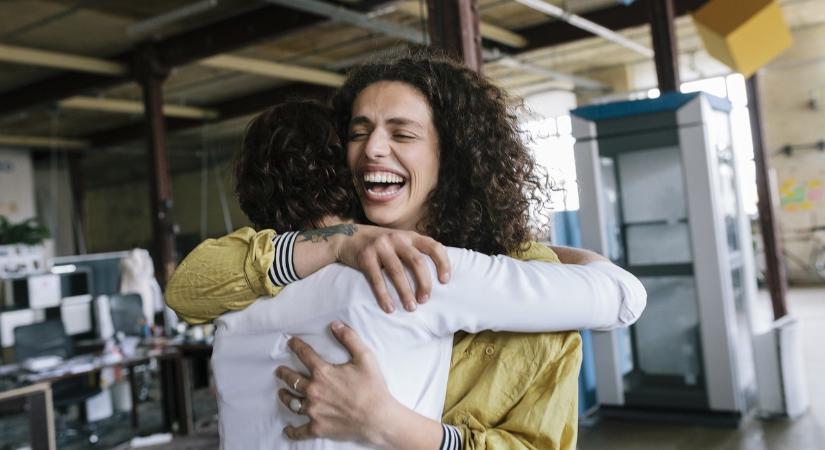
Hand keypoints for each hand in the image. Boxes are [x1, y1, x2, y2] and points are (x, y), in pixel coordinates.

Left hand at [274, 321, 395, 445]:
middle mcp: (313, 391)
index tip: (291, 342)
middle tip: (279, 370)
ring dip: (285, 396)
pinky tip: (287, 429)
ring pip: (292, 402)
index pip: (305, 355)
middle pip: (292, 379)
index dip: (297, 346)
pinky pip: (300, 430)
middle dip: (284, 373)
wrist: (378, 417)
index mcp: (323, 373)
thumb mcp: (365, 357)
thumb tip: (336, 324)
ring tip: (281, 392)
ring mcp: (314, 410)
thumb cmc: (373, 387)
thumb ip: (350, 338)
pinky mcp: (318, 427)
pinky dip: (292, 431)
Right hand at [336, 226, 450, 312]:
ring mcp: (380, 246)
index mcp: (409, 236)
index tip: (445, 281)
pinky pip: (376, 279)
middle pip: (417, 262)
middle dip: (424, 283)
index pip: (433, 246)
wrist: (347, 237)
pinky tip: (389, 308)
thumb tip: (435, 275)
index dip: (443, 263)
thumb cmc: (380, 244)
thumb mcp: (399, 241)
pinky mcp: (365, 256)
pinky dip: (384, 295)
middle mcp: (397, 238)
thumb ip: (414, 250)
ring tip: (411, 308)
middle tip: (425, 300)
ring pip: (397, 272)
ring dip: (405, 292)